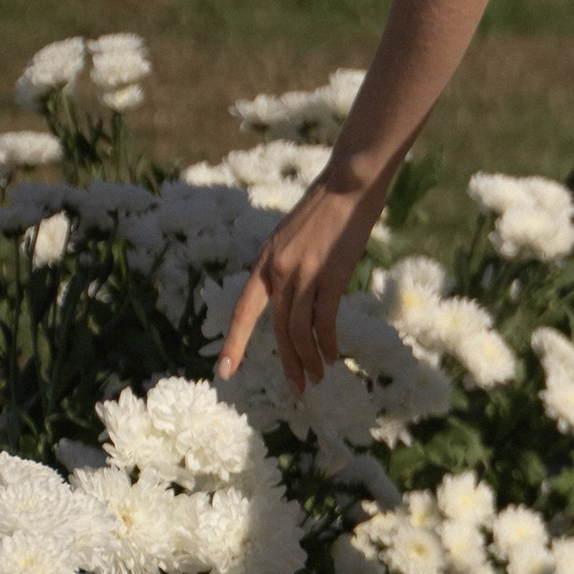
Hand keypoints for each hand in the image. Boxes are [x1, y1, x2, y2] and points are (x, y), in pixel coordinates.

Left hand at [215, 172, 384, 393]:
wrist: (348, 184)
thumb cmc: (325, 208)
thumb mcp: (292, 237)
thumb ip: (287, 265)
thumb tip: (292, 293)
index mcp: (265, 261)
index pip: (243, 311)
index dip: (234, 343)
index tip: (225, 372)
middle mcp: (279, 271)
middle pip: (277, 329)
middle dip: (287, 363)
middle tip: (297, 389)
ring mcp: (304, 274)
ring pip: (299, 331)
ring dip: (308, 359)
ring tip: (318, 376)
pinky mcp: (331, 277)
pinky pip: (325, 321)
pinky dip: (328, 343)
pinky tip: (334, 355)